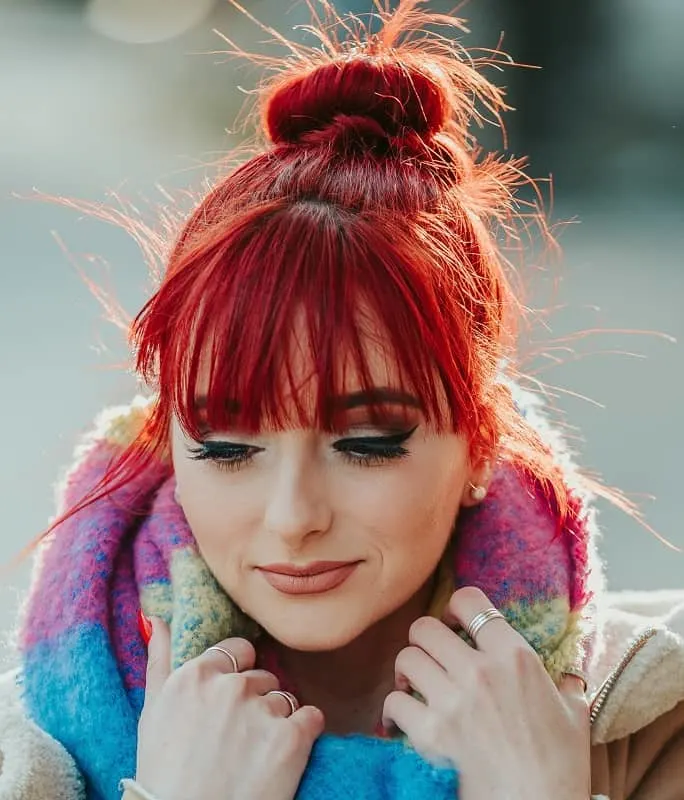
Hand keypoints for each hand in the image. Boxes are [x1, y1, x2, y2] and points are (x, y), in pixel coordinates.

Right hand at [136, 619, 323, 799]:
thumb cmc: (162, 776)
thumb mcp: (152, 713)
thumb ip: (160, 660)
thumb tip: (156, 618)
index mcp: (197, 675)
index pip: (237, 652)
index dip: (237, 676)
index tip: (229, 703)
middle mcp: (231, 686)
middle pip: (262, 678)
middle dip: (255, 703)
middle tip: (237, 740)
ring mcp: (263, 710)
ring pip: (285, 699)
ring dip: (277, 722)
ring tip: (254, 755)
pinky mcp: (292, 738)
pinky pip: (312, 718)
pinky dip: (305, 734)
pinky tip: (286, 756)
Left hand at [382, 587, 589, 799]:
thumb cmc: (561, 766)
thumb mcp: (574, 712)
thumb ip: (564, 682)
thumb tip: (567, 673)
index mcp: (514, 656)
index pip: (469, 600)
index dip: (455, 607)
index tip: (454, 623)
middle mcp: (480, 671)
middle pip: (425, 627)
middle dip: (425, 640)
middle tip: (432, 657)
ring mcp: (453, 701)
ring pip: (406, 658)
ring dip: (407, 671)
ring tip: (415, 685)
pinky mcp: (431, 734)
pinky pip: (394, 703)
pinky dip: (394, 710)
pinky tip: (403, 719)